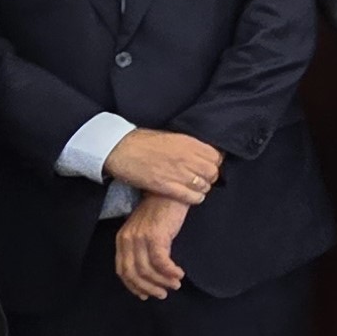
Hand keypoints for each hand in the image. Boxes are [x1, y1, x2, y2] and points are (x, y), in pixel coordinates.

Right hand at [105, 128, 221, 204]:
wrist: (120, 148)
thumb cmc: (142, 141)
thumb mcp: (170, 137)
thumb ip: (187, 146)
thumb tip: (201, 153)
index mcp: (188, 143)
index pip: (216, 157)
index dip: (214, 164)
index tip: (209, 166)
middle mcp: (186, 157)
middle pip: (212, 173)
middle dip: (210, 177)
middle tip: (203, 179)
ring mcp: (177, 172)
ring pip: (204, 186)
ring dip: (202, 189)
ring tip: (195, 188)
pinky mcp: (166, 186)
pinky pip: (191, 197)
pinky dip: (194, 198)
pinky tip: (191, 197)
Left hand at [114, 193, 188, 300]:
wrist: (172, 191)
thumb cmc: (162, 211)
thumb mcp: (145, 231)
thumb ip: (141, 249)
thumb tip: (148, 274)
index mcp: (122, 239)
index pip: (123, 270)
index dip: (134, 286)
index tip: (146, 295)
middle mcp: (128, 239)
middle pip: (133, 274)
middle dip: (148, 288)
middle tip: (163, 293)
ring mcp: (140, 238)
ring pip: (147, 271)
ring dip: (162, 282)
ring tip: (175, 284)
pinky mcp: (155, 236)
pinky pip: (161, 262)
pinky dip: (170, 272)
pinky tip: (179, 274)